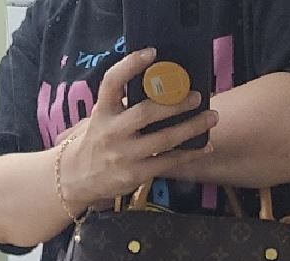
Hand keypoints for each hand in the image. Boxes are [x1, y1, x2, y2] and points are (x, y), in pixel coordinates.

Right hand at [62, 48, 217, 205]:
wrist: (78, 178)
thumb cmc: (96, 143)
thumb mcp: (100, 119)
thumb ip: (121, 105)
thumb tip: (158, 87)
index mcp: (103, 112)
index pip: (112, 82)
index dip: (130, 65)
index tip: (152, 53)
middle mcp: (113, 132)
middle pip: (147, 112)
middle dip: (175, 103)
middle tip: (197, 96)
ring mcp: (125, 154)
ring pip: (164, 139)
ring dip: (191, 127)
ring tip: (211, 118)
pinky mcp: (136, 173)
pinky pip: (169, 162)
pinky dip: (190, 154)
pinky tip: (205, 146)